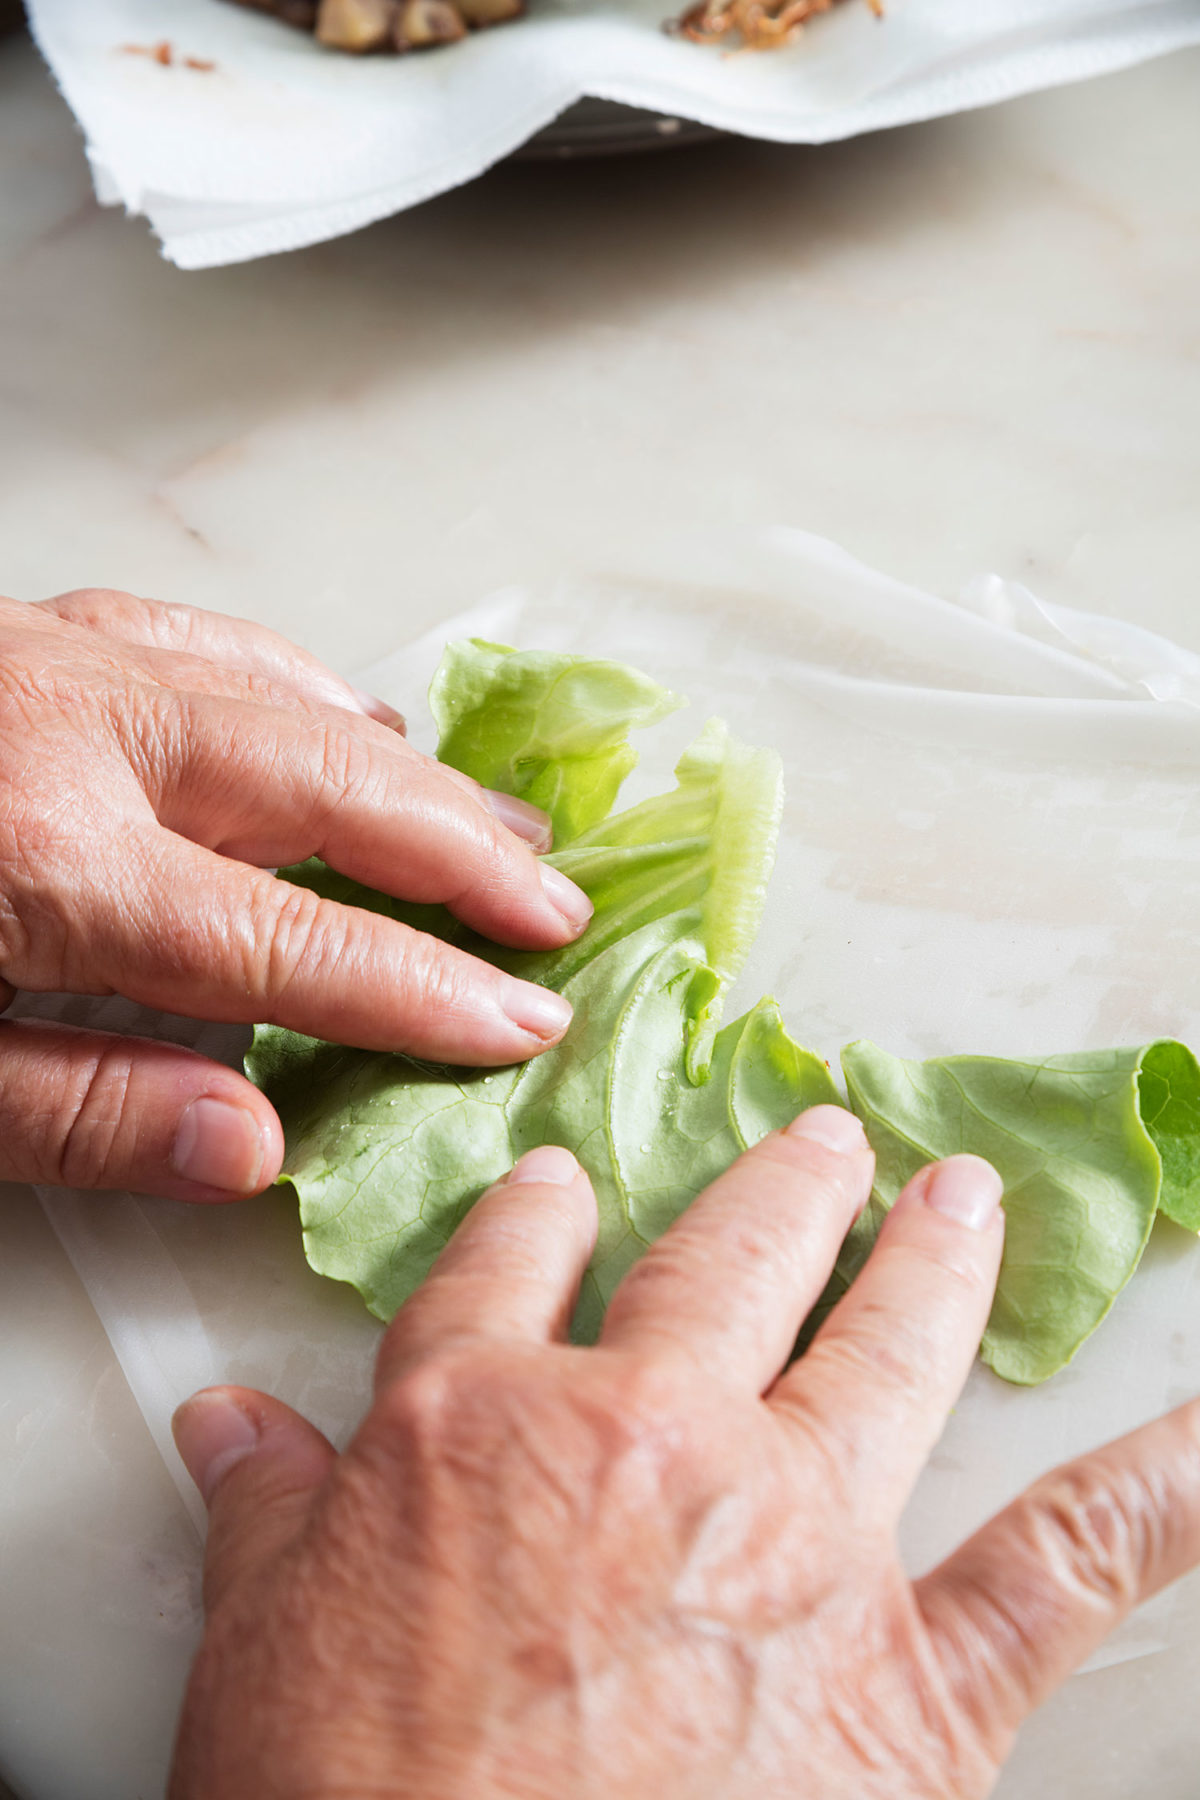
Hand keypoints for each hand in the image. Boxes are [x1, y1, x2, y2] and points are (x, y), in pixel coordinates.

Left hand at [0, 588, 589, 1201]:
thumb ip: (75, 1115)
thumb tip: (252, 1147)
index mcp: (42, 857)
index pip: (287, 940)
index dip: (423, 990)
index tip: (524, 1023)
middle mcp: (82, 733)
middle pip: (331, 790)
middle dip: (466, 857)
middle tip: (559, 912)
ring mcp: (66, 659)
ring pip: (294, 702)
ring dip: (413, 773)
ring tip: (505, 828)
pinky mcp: (42, 627)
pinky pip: (216, 640)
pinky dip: (311, 687)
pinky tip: (361, 720)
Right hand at [169, 1106, 1199, 1798]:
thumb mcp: (262, 1650)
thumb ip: (266, 1516)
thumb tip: (230, 1429)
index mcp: (483, 1424)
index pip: (506, 1275)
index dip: (535, 1221)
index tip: (562, 1186)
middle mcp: (652, 1440)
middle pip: (722, 1268)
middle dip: (776, 1195)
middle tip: (817, 1141)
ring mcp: (795, 1541)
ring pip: (883, 1351)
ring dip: (931, 1263)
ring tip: (959, 1199)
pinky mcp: (912, 1675)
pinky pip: (1058, 1559)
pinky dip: (1160, 1486)